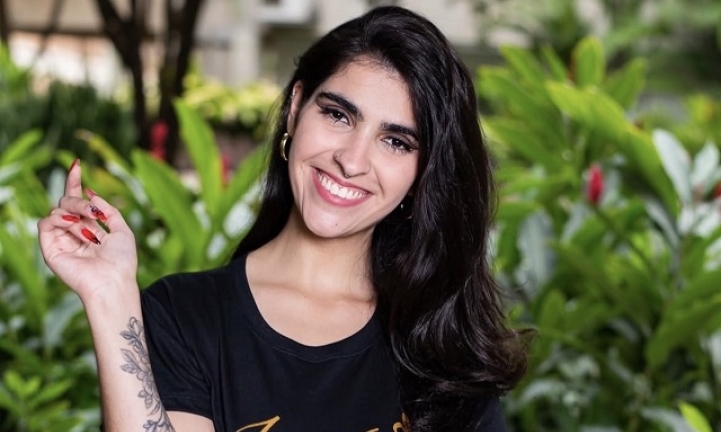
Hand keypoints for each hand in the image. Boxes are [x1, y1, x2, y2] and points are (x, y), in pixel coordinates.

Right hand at [38, 160, 137, 299]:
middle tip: (94, 212)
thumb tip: (91, 193)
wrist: (113, 281)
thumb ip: (107, 209)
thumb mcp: (122, 229)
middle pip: (67, 202)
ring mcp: (61, 241)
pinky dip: (60, 220)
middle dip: (79, 201)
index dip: (75, 183)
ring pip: (57, 210)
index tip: (76, 164)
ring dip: (75, 212)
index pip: (78, 201)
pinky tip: (75, 226)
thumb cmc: (122, 260)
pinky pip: (45, 222)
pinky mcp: (50, 249)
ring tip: (89, 228)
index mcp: (90, 228)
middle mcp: (74, 233)